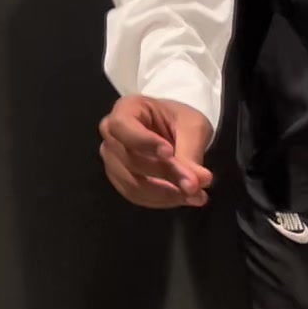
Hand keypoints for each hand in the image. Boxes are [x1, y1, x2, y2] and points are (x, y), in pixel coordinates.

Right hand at [99, 96, 213, 208]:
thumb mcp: (192, 127)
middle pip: (131, 159)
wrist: (175, 129)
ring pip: (133, 183)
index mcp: (126, 108)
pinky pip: (136, 196)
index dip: (144, 141)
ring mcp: (112, 159)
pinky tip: (183, 198)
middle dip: (166, 174)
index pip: (123, 125)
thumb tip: (196, 183)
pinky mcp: (120, 180)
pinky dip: (161, 200)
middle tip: (195, 184)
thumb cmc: (180, 120)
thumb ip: (190, 153)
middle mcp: (111, 134)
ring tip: (195, 195)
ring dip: (166, 193)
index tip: (169, 153)